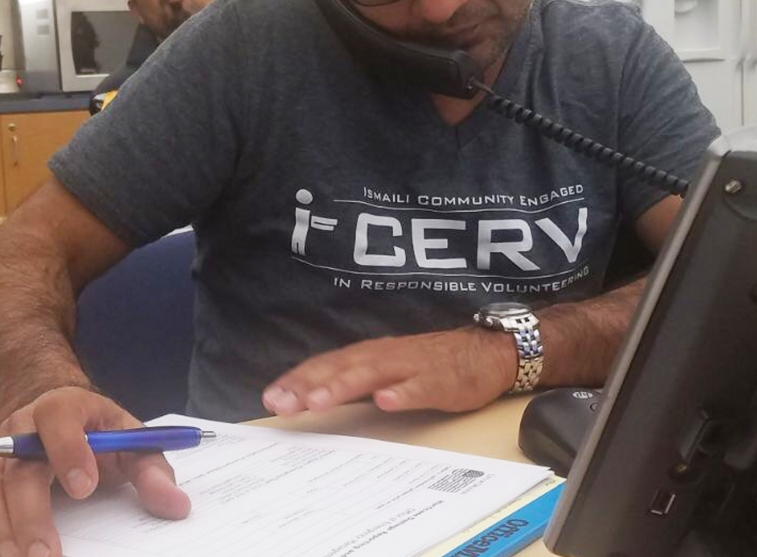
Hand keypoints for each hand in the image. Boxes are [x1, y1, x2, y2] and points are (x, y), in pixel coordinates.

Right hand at [0, 386, 190, 556]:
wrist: (50, 416)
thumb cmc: (95, 434)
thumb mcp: (130, 441)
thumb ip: (153, 470)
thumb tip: (176, 505)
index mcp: (63, 407)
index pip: (59, 417)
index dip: (68, 449)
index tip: (84, 488)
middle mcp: (19, 428)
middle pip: (16, 467)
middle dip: (29, 514)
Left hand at [261, 327, 516, 415]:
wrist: (485, 352)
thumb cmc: (429, 365)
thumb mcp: (385, 372)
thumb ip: (352, 384)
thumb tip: (309, 400)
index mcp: (368, 356)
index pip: (325, 366)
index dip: (298, 381)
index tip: (271, 398)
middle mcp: (384, 356)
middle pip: (341, 368)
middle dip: (310, 385)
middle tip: (283, 403)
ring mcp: (412, 366)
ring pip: (373, 374)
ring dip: (344, 386)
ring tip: (320, 401)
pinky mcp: (440, 379)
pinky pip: (420, 386)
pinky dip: (402, 392)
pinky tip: (386, 401)